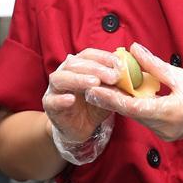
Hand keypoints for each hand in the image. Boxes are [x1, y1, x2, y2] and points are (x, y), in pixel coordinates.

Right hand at [43, 49, 120, 163]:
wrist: (80, 127)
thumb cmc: (94, 104)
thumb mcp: (108, 91)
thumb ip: (116, 81)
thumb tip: (132, 70)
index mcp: (78, 66)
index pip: (88, 54)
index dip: (103, 57)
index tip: (119, 64)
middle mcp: (64, 73)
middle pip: (75, 64)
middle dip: (95, 68)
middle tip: (112, 76)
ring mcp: (55, 88)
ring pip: (61, 78)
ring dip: (78, 79)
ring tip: (94, 83)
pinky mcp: (50, 105)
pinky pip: (53, 100)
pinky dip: (61, 99)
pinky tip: (71, 99)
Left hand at [84, 43, 182, 150]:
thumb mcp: (180, 75)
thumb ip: (153, 65)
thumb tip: (133, 50)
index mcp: (170, 113)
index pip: (132, 107)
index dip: (110, 97)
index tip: (92, 88)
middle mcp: (165, 128)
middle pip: (132, 113)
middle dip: (114, 97)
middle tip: (95, 82)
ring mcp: (166, 134)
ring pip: (138, 116)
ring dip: (125, 102)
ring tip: (108, 85)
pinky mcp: (168, 134)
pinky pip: (147, 119)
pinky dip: (138, 106)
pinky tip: (130, 94)